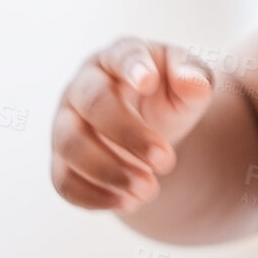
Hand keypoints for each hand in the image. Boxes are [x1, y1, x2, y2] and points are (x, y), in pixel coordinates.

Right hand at [50, 37, 216, 211]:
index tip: (148, 82)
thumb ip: (195, 78)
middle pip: (93, 103)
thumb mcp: (190, 82)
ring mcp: (66, 122)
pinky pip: (64, 180)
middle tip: (166, 162)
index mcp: (119, 57)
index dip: (132, 66)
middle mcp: (84, 85)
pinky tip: (128, 203)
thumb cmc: (169, 95)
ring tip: (150, 191)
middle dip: (128, 135)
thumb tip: (193, 85)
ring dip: (109, 172)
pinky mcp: (62, 160)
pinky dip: (94, 196)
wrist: (152, 128)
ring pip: (71, 144)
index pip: (122, 55)